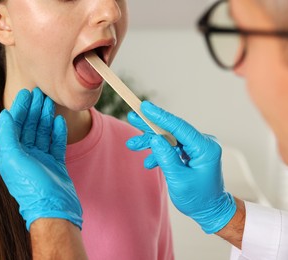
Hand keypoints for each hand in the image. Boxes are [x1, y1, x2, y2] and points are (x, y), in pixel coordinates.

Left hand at [0, 88, 82, 230]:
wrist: (54, 209)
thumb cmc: (32, 187)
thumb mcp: (13, 159)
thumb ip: (7, 136)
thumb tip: (3, 114)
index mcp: (12, 154)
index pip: (14, 125)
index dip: (19, 108)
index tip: (26, 93)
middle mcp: (25, 156)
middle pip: (29, 127)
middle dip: (34, 109)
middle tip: (40, 93)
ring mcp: (41, 160)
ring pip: (43, 133)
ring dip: (45, 117)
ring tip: (50, 102)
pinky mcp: (55, 164)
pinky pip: (56, 144)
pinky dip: (57, 132)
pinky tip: (59, 121)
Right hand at [126, 101, 235, 233]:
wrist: (210, 210)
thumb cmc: (198, 198)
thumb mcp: (179, 180)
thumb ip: (166, 157)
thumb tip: (155, 139)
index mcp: (205, 148)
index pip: (179, 127)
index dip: (160, 116)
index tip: (144, 107)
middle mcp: (202, 143)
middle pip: (172, 129)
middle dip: (151, 125)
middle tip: (133, 116)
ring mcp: (196, 147)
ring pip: (169, 138)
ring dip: (151, 142)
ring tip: (133, 144)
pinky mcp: (190, 152)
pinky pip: (172, 147)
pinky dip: (159, 152)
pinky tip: (149, 161)